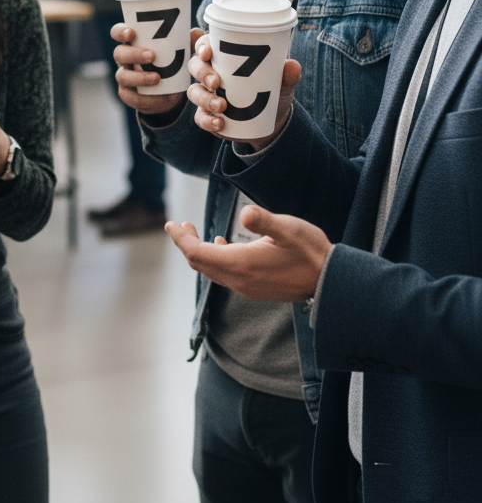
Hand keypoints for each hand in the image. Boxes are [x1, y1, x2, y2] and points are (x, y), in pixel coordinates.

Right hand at [111, 23, 203, 116]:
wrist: (170, 91)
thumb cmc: (172, 61)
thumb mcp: (181, 50)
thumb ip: (187, 40)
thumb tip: (196, 32)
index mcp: (132, 42)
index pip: (118, 32)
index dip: (120, 32)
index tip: (131, 33)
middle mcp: (124, 59)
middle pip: (119, 53)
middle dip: (133, 54)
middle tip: (152, 55)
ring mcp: (125, 77)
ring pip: (123, 76)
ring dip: (138, 77)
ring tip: (157, 78)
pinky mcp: (129, 95)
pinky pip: (131, 97)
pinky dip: (143, 97)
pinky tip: (157, 96)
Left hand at [165, 205, 330, 301]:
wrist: (331, 283)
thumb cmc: (310, 251)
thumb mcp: (288, 228)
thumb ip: (264, 220)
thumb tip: (244, 213)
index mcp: (241, 264)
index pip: (197, 254)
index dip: (181, 239)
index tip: (171, 224)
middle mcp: (239, 280)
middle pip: (200, 263)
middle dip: (186, 244)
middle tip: (179, 225)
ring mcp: (247, 287)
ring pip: (211, 270)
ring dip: (199, 251)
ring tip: (193, 232)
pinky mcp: (255, 289)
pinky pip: (225, 275)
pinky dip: (215, 259)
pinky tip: (221, 245)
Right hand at [186, 35, 300, 149]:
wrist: (272, 122)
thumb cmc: (272, 92)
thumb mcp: (281, 84)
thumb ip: (287, 75)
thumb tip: (292, 65)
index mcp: (225, 58)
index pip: (205, 45)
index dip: (202, 45)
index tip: (208, 52)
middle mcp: (211, 74)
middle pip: (195, 66)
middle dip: (202, 72)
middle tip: (217, 82)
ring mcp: (207, 95)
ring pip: (194, 92)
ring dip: (205, 98)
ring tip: (222, 106)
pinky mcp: (208, 115)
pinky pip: (200, 117)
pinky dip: (207, 120)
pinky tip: (220, 123)